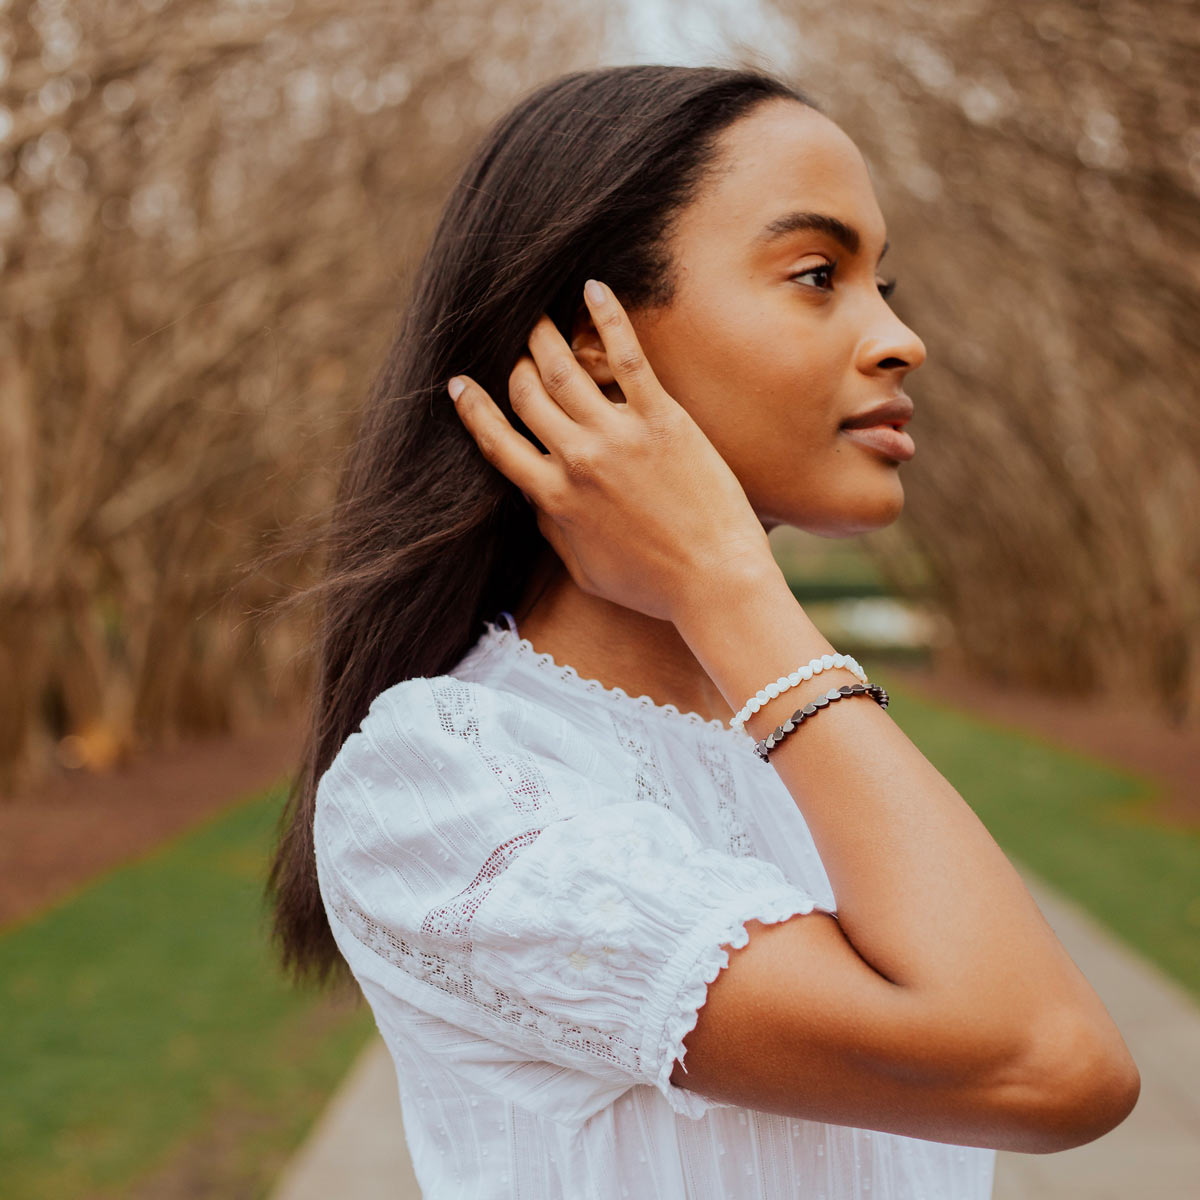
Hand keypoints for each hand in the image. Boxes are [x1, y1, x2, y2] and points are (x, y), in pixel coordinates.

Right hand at [447, 279, 774, 624]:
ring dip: (543, 333)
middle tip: (515, 347)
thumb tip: (534, 498)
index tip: (459, 384)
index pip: (497, 441)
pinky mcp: (662, 418)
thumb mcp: (585, 569)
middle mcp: (577, 460)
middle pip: (526, 393)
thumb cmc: (652, 586)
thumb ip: (553, 530)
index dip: (473, 409)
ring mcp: (618, 435)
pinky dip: (605, 316)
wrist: (715, 581)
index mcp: (554, 499)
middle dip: (513, 364)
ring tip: (538, 312)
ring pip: (563, 367)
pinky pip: (626, 356)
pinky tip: (592, 288)